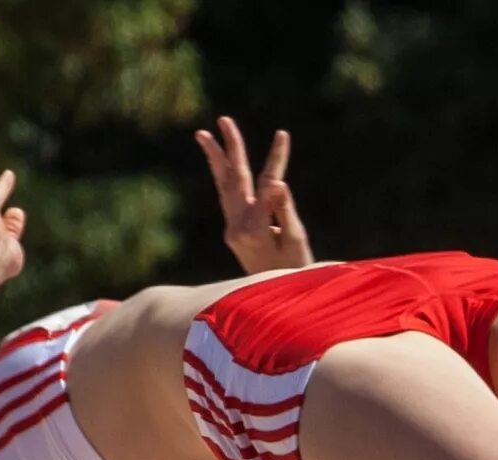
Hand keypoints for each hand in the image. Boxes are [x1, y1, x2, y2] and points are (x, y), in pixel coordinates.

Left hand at [196, 115, 310, 271]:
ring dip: (216, 159)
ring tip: (202, 134)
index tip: (282, 134)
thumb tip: (277, 183)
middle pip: (233, 179)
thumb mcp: (295, 240)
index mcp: (253, 228)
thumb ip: (284, 211)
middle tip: (223, 120)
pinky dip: (223, 176)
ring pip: (223, 185)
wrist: (277, 301)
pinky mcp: (232, 231)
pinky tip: (220, 163)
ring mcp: (231, 229)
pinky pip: (226, 196)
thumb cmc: (294, 270)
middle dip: (230, 148)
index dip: (276, 158)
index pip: (266, 184)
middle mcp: (236, 227)